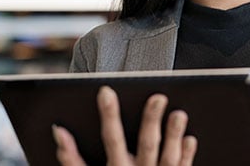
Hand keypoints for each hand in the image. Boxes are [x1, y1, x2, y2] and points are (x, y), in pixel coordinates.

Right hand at [53, 85, 197, 164]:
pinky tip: (190, 138)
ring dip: (174, 136)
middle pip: (146, 145)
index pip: (111, 138)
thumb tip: (58, 132)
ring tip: (179, 114)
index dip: (108, 114)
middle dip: (151, 121)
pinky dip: (187, 155)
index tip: (106, 91)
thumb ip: (71, 158)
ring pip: (168, 158)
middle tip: (158, 97)